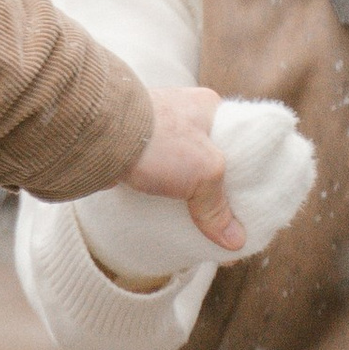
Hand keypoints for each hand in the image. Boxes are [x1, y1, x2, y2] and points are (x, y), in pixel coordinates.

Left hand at [120, 82, 246, 257]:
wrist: (97, 134)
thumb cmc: (158, 141)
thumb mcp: (205, 172)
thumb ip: (219, 206)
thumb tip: (236, 241)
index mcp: (209, 108)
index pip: (241, 141)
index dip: (248, 174)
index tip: (251, 202)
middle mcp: (185, 114)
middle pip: (211, 158)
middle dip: (216, 189)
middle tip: (225, 220)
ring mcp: (158, 130)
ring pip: (183, 168)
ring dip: (188, 194)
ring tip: (198, 223)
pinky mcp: (135, 148)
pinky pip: (159, 175)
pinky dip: (164, 193)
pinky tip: (167, 213)